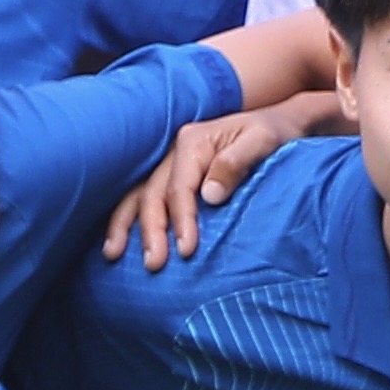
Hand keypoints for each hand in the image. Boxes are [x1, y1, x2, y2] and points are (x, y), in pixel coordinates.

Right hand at [102, 93, 344, 266]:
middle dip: (150, 230)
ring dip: (124, 226)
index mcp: (193, 141)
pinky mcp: (171, 177)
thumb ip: (237, 163)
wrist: (278, 125)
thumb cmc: (273, 133)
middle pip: (153, 194)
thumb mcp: (264, 141)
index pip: (179, 187)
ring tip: (112, 255)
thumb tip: (210, 195)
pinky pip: (143, 198)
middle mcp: (174, 152)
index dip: (181, 220)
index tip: (187, 250)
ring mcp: (169, 165)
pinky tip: (118, 243)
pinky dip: (129, 220)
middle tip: (153, 264)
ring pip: (139, 196)